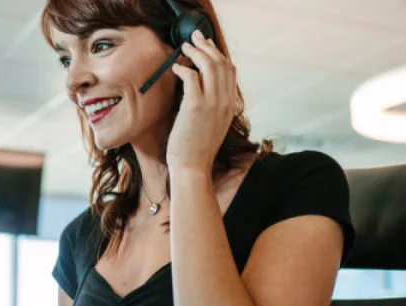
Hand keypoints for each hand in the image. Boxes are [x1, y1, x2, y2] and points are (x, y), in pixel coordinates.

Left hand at [167, 29, 237, 172]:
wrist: (193, 167)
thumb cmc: (197, 149)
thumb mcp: (212, 125)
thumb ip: (212, 106)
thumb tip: (200, 88)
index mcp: (229, 105)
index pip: (230, 71)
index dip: (218, 54)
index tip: (207, 46)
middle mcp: (224, 101)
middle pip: (221, 63)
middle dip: (207, 46)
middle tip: (195, 37)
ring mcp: (212, 103)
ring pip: (209, 65)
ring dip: (195, 52)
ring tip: (184, 47)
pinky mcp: (195, 106)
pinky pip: (192, 77)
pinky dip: (183, 68)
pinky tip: (176, 68)